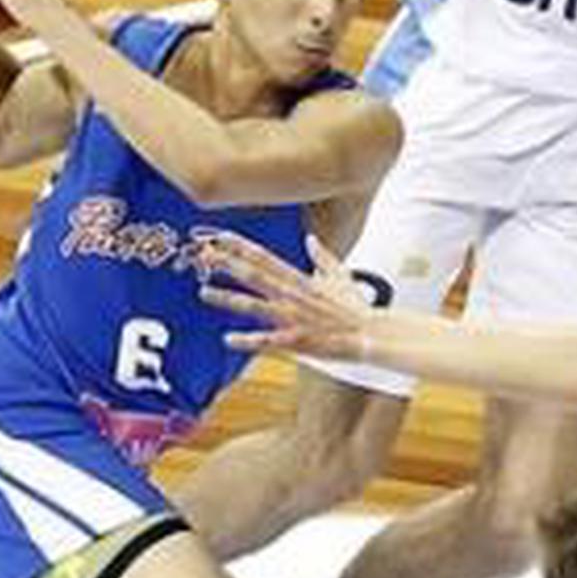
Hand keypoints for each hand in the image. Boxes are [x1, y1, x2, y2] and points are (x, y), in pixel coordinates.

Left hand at [202, 231, 374, 359]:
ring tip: (204, 292)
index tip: (222, 237)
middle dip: (228, 265)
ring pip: (255, 305)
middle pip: (255, 275)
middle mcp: (293, 295)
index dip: (242, 247)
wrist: (372, 335)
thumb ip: (322, 258)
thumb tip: (310, 239)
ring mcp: (294, 317)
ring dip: (228, 298)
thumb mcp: (341, 276)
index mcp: (300, 280)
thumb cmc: (356, 309)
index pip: (265, 258)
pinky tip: (228, 339)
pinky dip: (247, 340)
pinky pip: (268, 340)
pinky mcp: (298, 340)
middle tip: (204, 256)